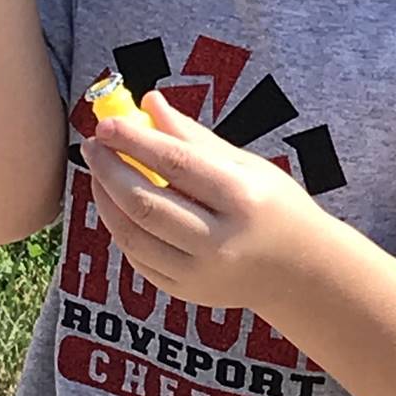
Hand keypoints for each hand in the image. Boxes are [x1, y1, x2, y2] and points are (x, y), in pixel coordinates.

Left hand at [82, 92, 335, 312]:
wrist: (302, 272)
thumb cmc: (274, 206)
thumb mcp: (247, 164)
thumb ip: (194, 137)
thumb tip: (148, 102)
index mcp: (242, 199)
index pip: (176, 165)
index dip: (135, 141)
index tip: (107, 123)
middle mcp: (220, 241)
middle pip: (146, 203)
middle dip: (110, 170)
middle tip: (93, 144)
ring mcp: (201, 273)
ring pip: (133, 235)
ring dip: (106, 200)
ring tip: (98, 171)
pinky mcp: (186, 293)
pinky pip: (139, 259)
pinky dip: (120, 228)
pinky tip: (116, 204)